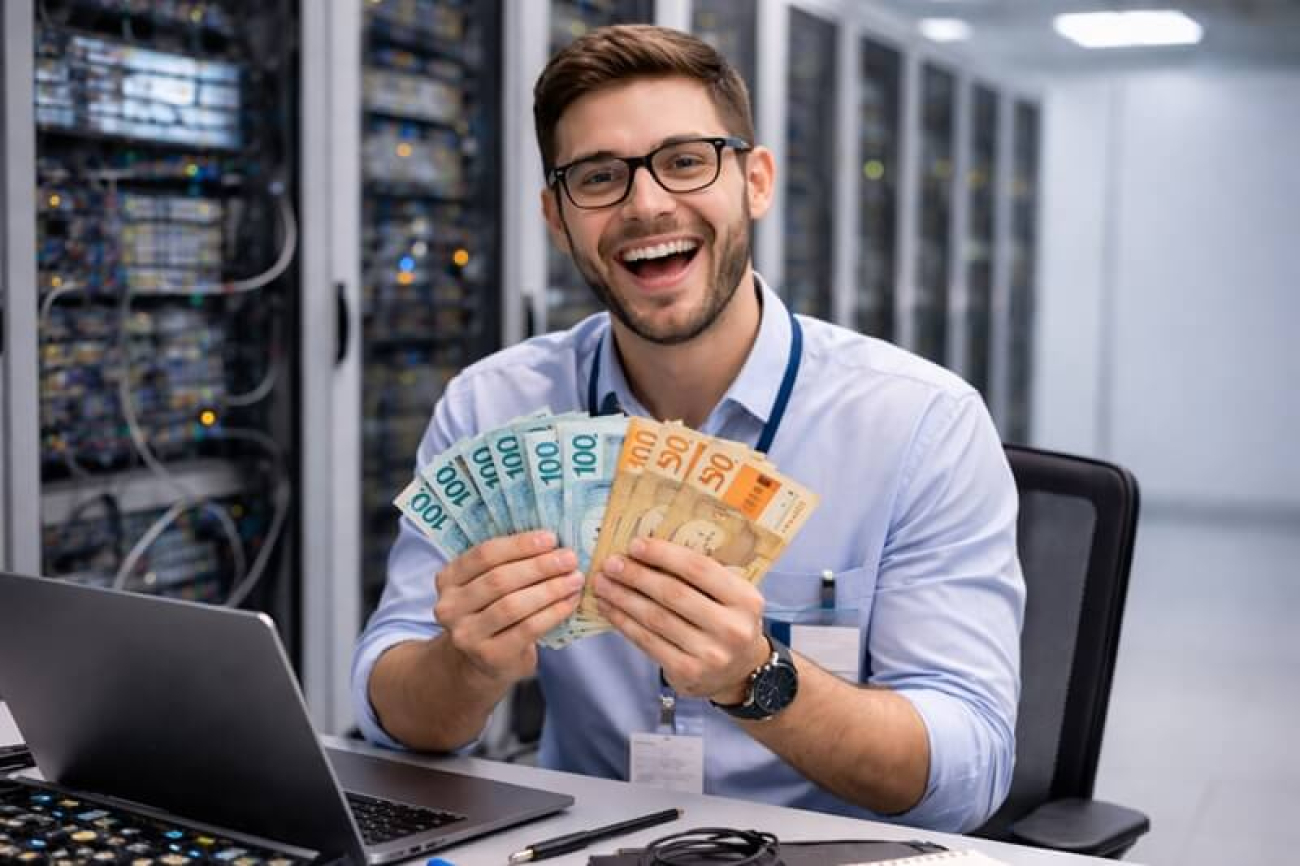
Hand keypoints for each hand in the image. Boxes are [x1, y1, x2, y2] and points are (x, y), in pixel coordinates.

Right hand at [434, 530, 583, 687]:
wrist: (482, 661)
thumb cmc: (492, 611)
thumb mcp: (486, 584)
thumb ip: (508, 562)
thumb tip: (551, 542)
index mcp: (448, 578)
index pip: (484, 554)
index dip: (520, 545)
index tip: (551, 538)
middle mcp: (450, 607)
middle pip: (499, 579)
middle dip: (540, 566)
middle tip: (569, 558)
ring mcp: (467, 635)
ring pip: (513, 605)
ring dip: (550, 589)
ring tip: (574, 579)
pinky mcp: (490, 656)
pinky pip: (527, 628)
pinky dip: (553, 613)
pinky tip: (570, 602)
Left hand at [593, 537, 769, 701]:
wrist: (740, 671)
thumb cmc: (728, 621)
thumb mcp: (731, 595)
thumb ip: (702, 576)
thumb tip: (648, 550)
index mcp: (745, 599)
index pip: (699, 569)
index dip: (663, 555)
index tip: (635, 545)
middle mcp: (731, 628)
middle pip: (673, 594)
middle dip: (636, 576)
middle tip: (611, 564)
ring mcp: (709, 654)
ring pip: (656, 618)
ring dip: (623, 598)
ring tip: (603, 584)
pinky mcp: (687, 672)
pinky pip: (647, 642)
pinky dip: (624, 623)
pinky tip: (610, 609)